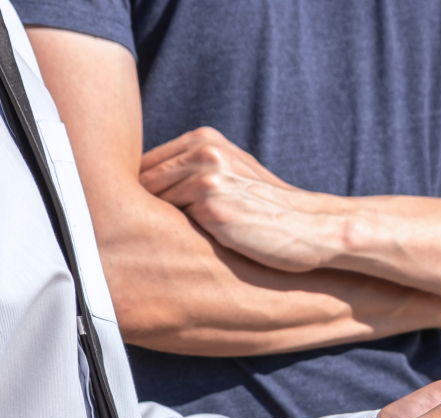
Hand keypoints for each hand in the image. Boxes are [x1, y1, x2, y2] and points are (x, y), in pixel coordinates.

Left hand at [139, 127, 341, 272]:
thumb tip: (148, 190)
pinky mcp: (211, 207)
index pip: (148, 164)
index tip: (132, 219)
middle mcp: (204, 151)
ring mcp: (207, 177)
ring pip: (151, 203)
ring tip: (147, 251)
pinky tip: (171, 254)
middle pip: (142, 180)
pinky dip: (167, 239)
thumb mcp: (236, 178)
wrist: (311, 230)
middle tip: (129, 240)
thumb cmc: (272, 213)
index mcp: (206, 139)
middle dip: (133, 209)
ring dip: (146, 227)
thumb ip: (197, 172)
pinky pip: (170, 224)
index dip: (134, 194)